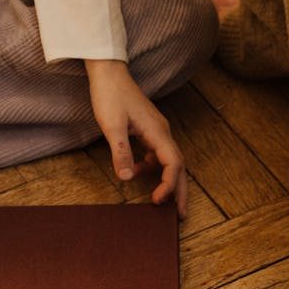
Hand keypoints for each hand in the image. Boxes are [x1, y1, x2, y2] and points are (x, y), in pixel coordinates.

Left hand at [84, 59, 186, 215]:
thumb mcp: (112, 126)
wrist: (108, 72)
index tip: (157, 201)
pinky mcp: (148, 130)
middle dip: (179, 191)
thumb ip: (121, 152)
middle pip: (178, 166)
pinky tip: (137, 174)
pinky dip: (151, 168)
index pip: (173, 164)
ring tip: (163, 203)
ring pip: (169, 162)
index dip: (168, 185)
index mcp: (157, 132)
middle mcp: (162, 132)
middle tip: (180, 216)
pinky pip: (156, 154)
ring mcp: (156, 131)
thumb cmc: (110, 95)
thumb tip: (127, 179)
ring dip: (168, 182)